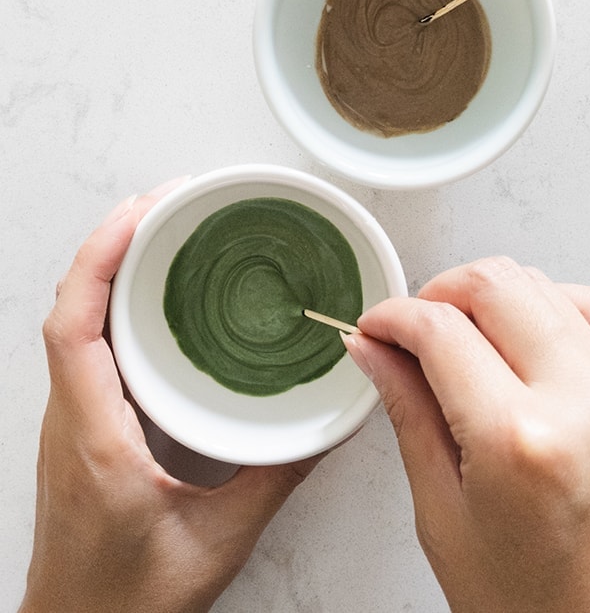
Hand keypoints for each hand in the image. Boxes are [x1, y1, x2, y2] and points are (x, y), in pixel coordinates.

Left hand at [23, 179, 322, 612]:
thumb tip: (333, 416)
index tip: (143, 210)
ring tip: (170, 235)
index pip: (75, 325)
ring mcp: (70, 427)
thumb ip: (279, 473)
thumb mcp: (222, 535)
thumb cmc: (130, 598)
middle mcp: (70, 421)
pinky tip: (162, 306)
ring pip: (76, 327)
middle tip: (174, 202)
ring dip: (114, 273)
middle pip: (73, 307)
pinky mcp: (83, 437)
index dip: (101, 258)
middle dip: (116, 243)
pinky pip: (89, 354)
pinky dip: (117, 311)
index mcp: (94, 436)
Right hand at [348, 256, 589, 612]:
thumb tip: (376, 350)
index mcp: (519, 440)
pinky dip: (559, 308)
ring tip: (463, 337)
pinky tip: (525, 338)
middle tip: (411, 329)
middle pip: (501, 286)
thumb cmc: (530, 603)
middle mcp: (583, 406)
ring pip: (554, 288)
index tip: (373, 329)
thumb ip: (410, 416)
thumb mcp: (443, 516)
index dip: (393, 318)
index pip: (442, 331)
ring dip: (499, 297)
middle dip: (442, 292)